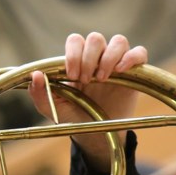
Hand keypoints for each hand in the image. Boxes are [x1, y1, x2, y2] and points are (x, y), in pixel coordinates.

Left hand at [27, 32, 147, 169]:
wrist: (95, 136)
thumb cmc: (73, 117)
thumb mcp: (52, 108)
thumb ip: (39, 93)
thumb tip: (36, 75)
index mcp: (77, 60)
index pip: (76, 40)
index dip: (73, 53)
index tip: (71, 75)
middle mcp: (97, 57)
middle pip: (96, 38)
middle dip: (89, 57)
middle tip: (85, 80)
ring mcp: (117, 63)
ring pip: (119, 41)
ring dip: (109, 57)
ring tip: (102, 79)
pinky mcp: (135, 72)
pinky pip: (139, 53)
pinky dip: (132, 57)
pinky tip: (121, 72)